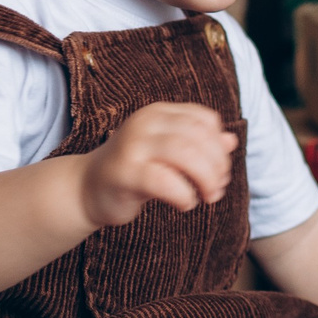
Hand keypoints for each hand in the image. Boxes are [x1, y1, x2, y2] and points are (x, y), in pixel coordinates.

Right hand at [79, 102, 234, 228]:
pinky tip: (185, 204)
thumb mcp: (168, 153)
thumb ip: (199, 145)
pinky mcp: (125, 173)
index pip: (205, 120)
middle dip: (217, 166)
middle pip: (199, 137)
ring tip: (206, 197)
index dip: (219, 147)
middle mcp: (144, 123)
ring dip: (206, 180)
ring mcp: (132, 146)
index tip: (220, 171)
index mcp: (158, 113)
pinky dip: (184, 196)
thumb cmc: (135, 170)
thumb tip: (231, 141)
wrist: (87, 189)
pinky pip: (166, 182)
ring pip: (186, 154)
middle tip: (216, 189)